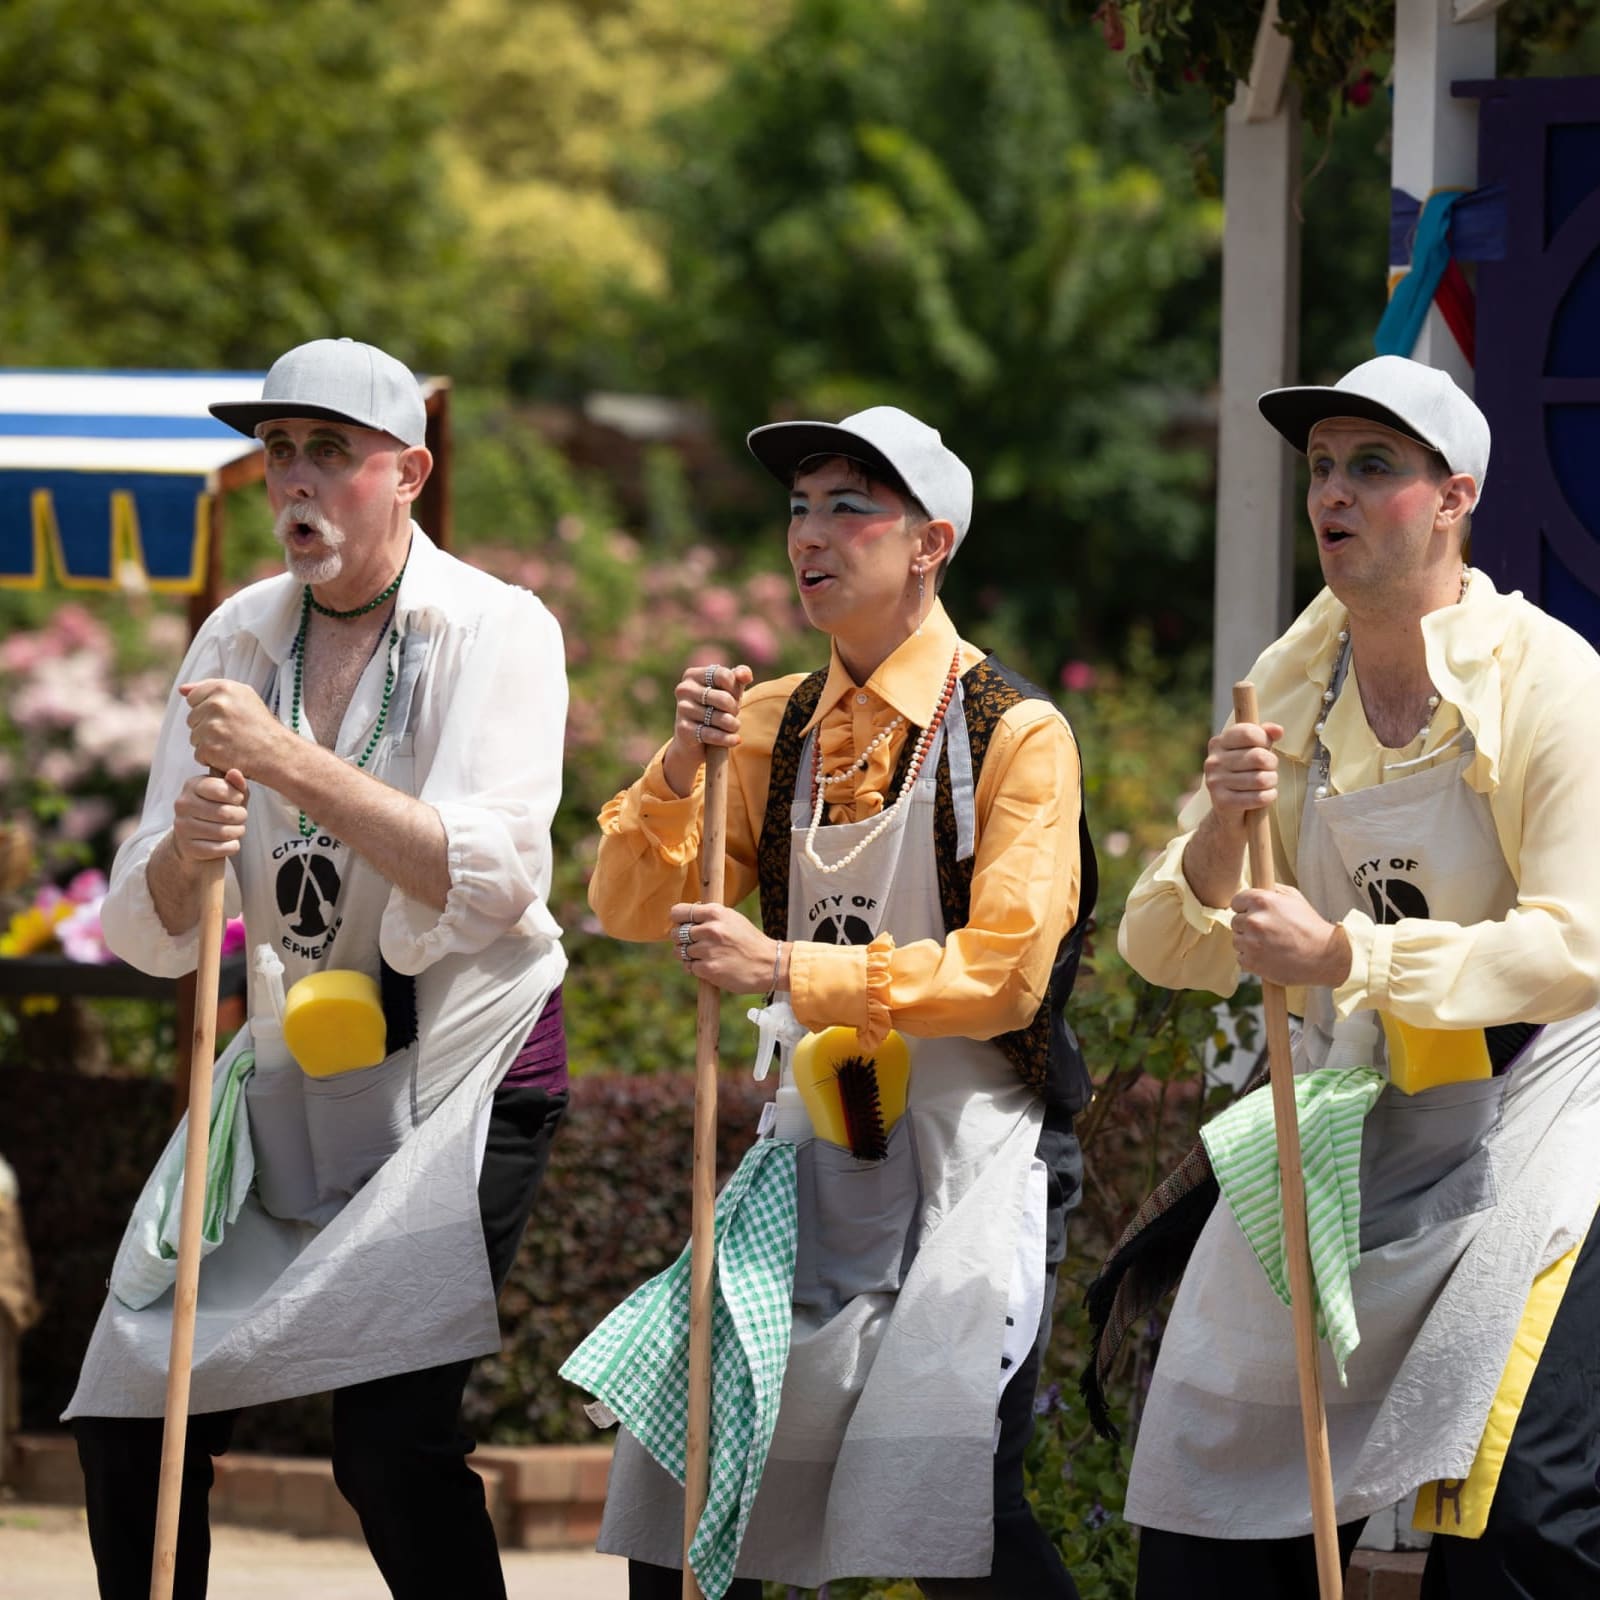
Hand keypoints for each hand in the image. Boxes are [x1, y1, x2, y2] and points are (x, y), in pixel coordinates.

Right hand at [171, 770, 248, 862]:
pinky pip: (221, 848)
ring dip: (238, 832)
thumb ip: (236, 783)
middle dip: (241, 816)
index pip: (222, 789)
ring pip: (224, 832)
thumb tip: (234, 772)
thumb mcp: (231, 794)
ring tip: (235, 829)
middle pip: (225, 813)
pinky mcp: (188, 847)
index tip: (237, 800)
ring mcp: (182, 826)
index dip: (237, 797)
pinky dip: (232, 847)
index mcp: (192, 785)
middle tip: (240, 817)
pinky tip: (228, 842)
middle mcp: (182, 804)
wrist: (198, 840)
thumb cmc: (219, 810)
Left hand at [180, 678, 289, 779]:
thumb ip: (211, 688)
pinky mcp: (210, 749)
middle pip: (192, 719)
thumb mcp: (244, 696)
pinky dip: (212, 759)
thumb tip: (182, 690)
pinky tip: (230, 756)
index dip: (208, 709)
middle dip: (207, 727)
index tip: (227, 717)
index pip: (194, 698)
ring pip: (194, 737)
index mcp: (224, 688)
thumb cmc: (261, 725)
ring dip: (209, 744)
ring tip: (232, 744)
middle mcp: (216, 705)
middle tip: (232, 733)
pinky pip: (199, 755)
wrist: (278, 753)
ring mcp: (212, 727)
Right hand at [662, 662, 753, 797]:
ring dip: (733, 724)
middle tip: (734, 713)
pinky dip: (727, 738)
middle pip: (724, 698)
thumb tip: (745, 675)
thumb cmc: (715, 708)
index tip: (734, 696)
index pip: (724, 675)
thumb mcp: (728, 690)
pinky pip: (712, 734)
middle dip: (734, 708)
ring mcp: (682, 709)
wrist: (694, 739)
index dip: (735, 688)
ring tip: (733, 726)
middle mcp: (684, 689)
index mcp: (692, 675)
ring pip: (721, 718)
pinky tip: (735, 740)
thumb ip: (738, 677)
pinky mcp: (683, 729)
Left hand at [669, 901, 778, 992]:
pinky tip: (709, 967)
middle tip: (694, 945)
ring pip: (681, 952)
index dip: (677, 921)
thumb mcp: (732, 919)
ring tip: (704, 957)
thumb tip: (684, 919)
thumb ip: (709, 917)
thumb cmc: (749, 941)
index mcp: (715, 913)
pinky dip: (695, 969)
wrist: (769, 964)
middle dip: (681, 941)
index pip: (679, 913)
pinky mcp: (709, 969)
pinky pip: (689, 967)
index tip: (682, 926)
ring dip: (688, 956)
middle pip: (676, 934)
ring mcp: (708, 950)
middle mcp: (710, 929)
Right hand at [1203, 720, 1285, 830]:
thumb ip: (1264, 735)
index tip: (1265, 747)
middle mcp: (1213, 761)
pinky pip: (1259, 798)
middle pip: (1258, 757)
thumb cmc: (1244, 774)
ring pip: (1261, 779)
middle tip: (1268, 769)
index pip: (1248, 733)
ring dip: (1272, 782)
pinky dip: (1269, 797)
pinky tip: (1265, 795)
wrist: (1228, 811)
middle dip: (1272, 764)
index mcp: (1218, 743)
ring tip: (1267, 782)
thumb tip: (1278, 730)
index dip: (1264, 740)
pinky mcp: (1222, 802)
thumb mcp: (1252, 750)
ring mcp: (1215, 782)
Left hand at [1230, 884, 1350, 987]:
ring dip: (1249, 943)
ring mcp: (1251, 942)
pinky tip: (1269, 957)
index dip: (1246, 908)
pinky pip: (1241, 958)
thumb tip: (1258, 887)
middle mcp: (1254, 920)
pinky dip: (1252, 959)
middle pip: (1235, 921)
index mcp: (1262, 901)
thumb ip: (1273, 891)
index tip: (1254, 913)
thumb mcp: (1295, 899)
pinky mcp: (1251, 961)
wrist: (1325, 956)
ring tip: (1271, 945)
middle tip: (1268, 932)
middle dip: (1248, 926)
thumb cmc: (1311, 927)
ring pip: (1237, 940)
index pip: (1236, 901)